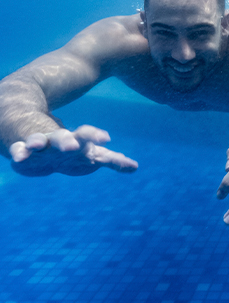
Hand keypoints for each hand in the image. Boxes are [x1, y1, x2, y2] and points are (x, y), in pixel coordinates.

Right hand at [9, 125, 137, 176]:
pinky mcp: (23, 151)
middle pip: (63, 137)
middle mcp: (59, 140)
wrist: (37, 139)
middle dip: (68, 141)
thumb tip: (135, 167)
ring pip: (38, 140)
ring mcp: (40, 145)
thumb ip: (111, 160)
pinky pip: (19, 150)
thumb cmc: (69, 151)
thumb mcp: (90, 155)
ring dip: (38, 142)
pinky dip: (19, 152)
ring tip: (36, 145)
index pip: (88, 135)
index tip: (107, 138)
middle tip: (72, 146)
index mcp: (77, 141)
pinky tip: (18, 157)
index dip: (96, 136)